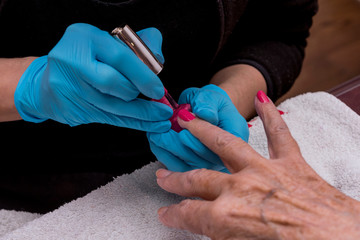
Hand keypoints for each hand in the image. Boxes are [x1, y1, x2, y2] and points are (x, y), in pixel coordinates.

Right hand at [14, 23, 171, 131]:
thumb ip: (138, 45)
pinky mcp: (72, 109)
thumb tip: (157, 61)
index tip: (158, 89)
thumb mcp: (109, 41)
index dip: (142, 75)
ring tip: (162, 117)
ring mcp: (68, 88)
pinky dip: (134, 123)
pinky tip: (152, 125)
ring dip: (142, 114)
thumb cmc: (88, 57)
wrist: (50, 79)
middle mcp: (71, 61)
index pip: (118, 56)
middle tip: (157, 99)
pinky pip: (110, 119)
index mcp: (82, 37)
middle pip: (112, 83)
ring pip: (112, 106)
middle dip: (138, 92)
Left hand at [147, 84, 248, 171]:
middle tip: (165, 127)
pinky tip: (157, 144)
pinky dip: (164, 156)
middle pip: (202, 158)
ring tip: (159, 133)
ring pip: (187, 166)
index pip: (219, 142)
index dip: (197, 132)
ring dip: (169, 149)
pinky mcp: (194, 171)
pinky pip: (178, 168)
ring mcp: (209, 167)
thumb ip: (208, 103)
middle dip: (179, 142)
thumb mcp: (212, 96)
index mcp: (235, 137)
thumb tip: (203, 112)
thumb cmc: (211, 104)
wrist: (207, 112)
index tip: (182, 119)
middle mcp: (225, 157)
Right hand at [156, 91, 359, 238]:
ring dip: (204, 132)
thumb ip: (225, 235)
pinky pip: (280, 134)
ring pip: (226, 145)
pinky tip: (262, 100)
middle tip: (164, 176)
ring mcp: (266, 171)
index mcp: (228, 217)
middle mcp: (242, 188)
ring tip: (190, 121)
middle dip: (176, 179)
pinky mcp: (292, 164)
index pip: (188, 214)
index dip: (172, 214)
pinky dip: (271, 115)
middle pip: (197, 179)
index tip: (166, 213)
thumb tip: (216, 231)